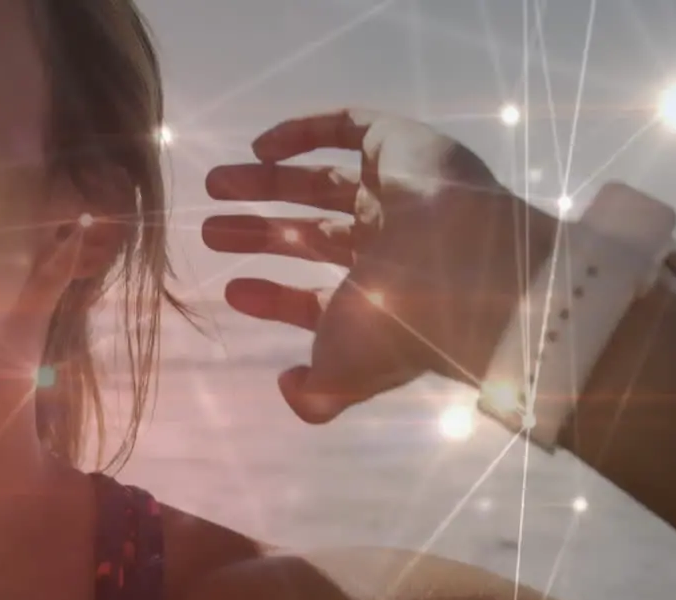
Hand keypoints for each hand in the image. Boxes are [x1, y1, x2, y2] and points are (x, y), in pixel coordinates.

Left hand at [203, 109, 556, 423]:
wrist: (466, 268)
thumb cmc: (399, 327)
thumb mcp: (342, 375)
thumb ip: (312, 396)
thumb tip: (287, 387)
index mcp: (381, 301)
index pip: (320, 298)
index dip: (274, 296)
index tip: (232, 290)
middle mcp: (390, 246)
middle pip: (312, 235)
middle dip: (259, 233)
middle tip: (209, 232)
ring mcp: (396, 194)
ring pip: (320, 183)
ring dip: (265, 184)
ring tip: (214, 185)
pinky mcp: (401, 144)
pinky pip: (348, 127)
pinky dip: (302, 132)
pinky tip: (259, 148)